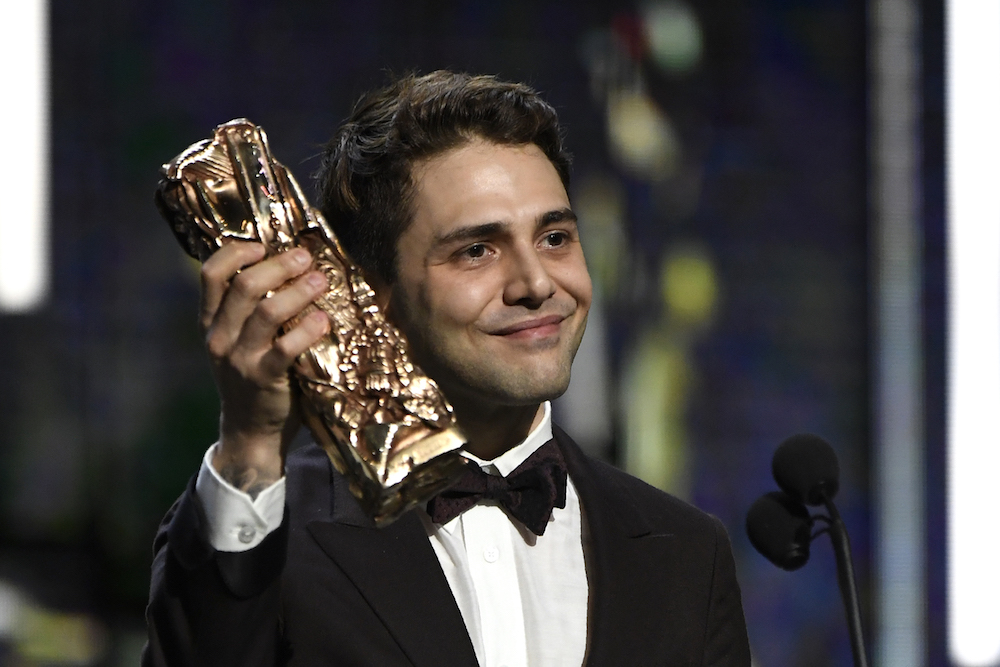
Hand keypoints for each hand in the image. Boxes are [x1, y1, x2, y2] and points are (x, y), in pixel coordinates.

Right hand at [199, 241, 328, 495]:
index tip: (263, 245)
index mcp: (211, 321)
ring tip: (320, 281)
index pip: (211, 274)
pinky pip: (285, 348)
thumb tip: (292, 266)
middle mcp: (219, 337)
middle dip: (279, 266)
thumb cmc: (255, 376)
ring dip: (297, 291)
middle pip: (244, 286)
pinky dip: (307, 330)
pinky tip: (323, 321)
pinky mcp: (263, 378)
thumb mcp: (240, 341)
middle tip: (305, 258)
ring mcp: (239, 359)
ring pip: (266, 311)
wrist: (251, 430)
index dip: (236, 252)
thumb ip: (252, 310)